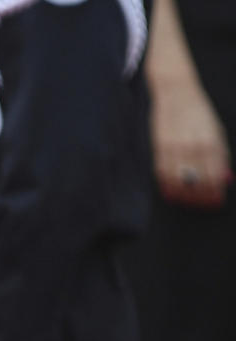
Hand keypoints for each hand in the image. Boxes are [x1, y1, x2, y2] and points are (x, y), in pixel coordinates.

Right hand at [150, 75, 231, 207]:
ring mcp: (175, 148)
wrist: (175, 92)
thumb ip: (220, 152)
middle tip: (203, 204)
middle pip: (197, 180)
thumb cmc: (197, 111)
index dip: (215, 190)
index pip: (214, 173)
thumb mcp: (215, 128)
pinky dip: (167, 185)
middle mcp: (193, 146)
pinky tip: (171, 192)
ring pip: (179, 180)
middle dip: (201, 195)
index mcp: (210, 140)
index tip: (216, 200)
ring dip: (184, 194)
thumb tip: (225, 176)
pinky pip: (163, 173)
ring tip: (187, 201)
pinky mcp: (159, 147)